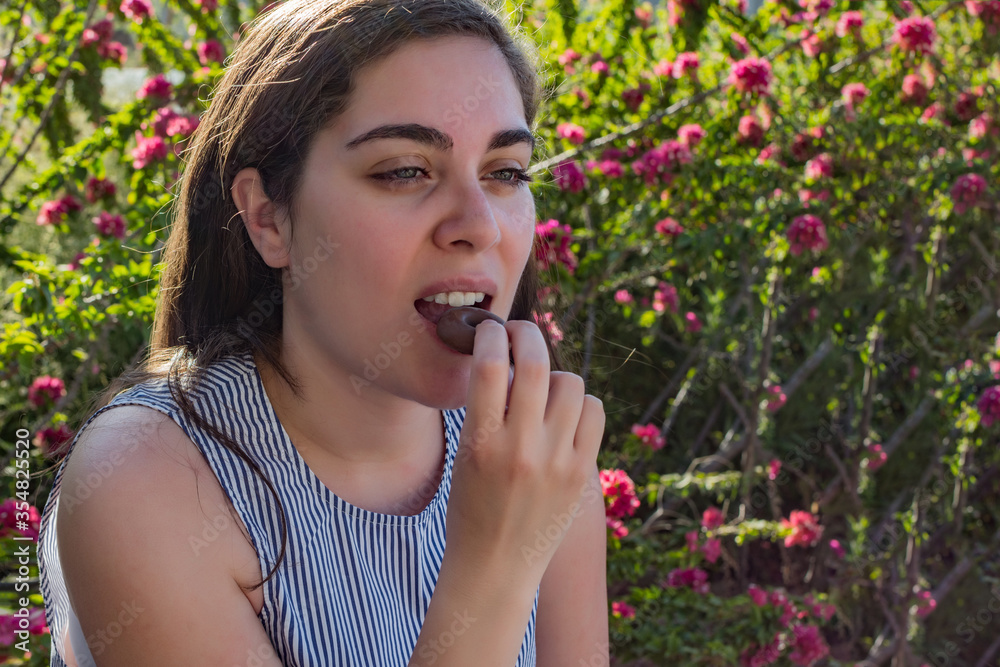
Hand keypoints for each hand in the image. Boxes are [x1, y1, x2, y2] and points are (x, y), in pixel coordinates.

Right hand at [446, 318, 605, 582]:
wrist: (495, 567)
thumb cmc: (470, 507)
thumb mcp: (464, 456)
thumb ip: (486, 410)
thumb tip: (509, 358)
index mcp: (480, 443)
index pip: (490, 365)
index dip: (492, 334)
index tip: (490, 328)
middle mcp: (521, 449)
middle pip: (535, 364)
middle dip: (527, 334)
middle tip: (519, 331)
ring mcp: (557, 462)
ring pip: (570, 383)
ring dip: (554, 372)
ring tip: (542, 384)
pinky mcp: (582, 473)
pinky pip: (593, 413)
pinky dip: (580, 401)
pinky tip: (564, 411)